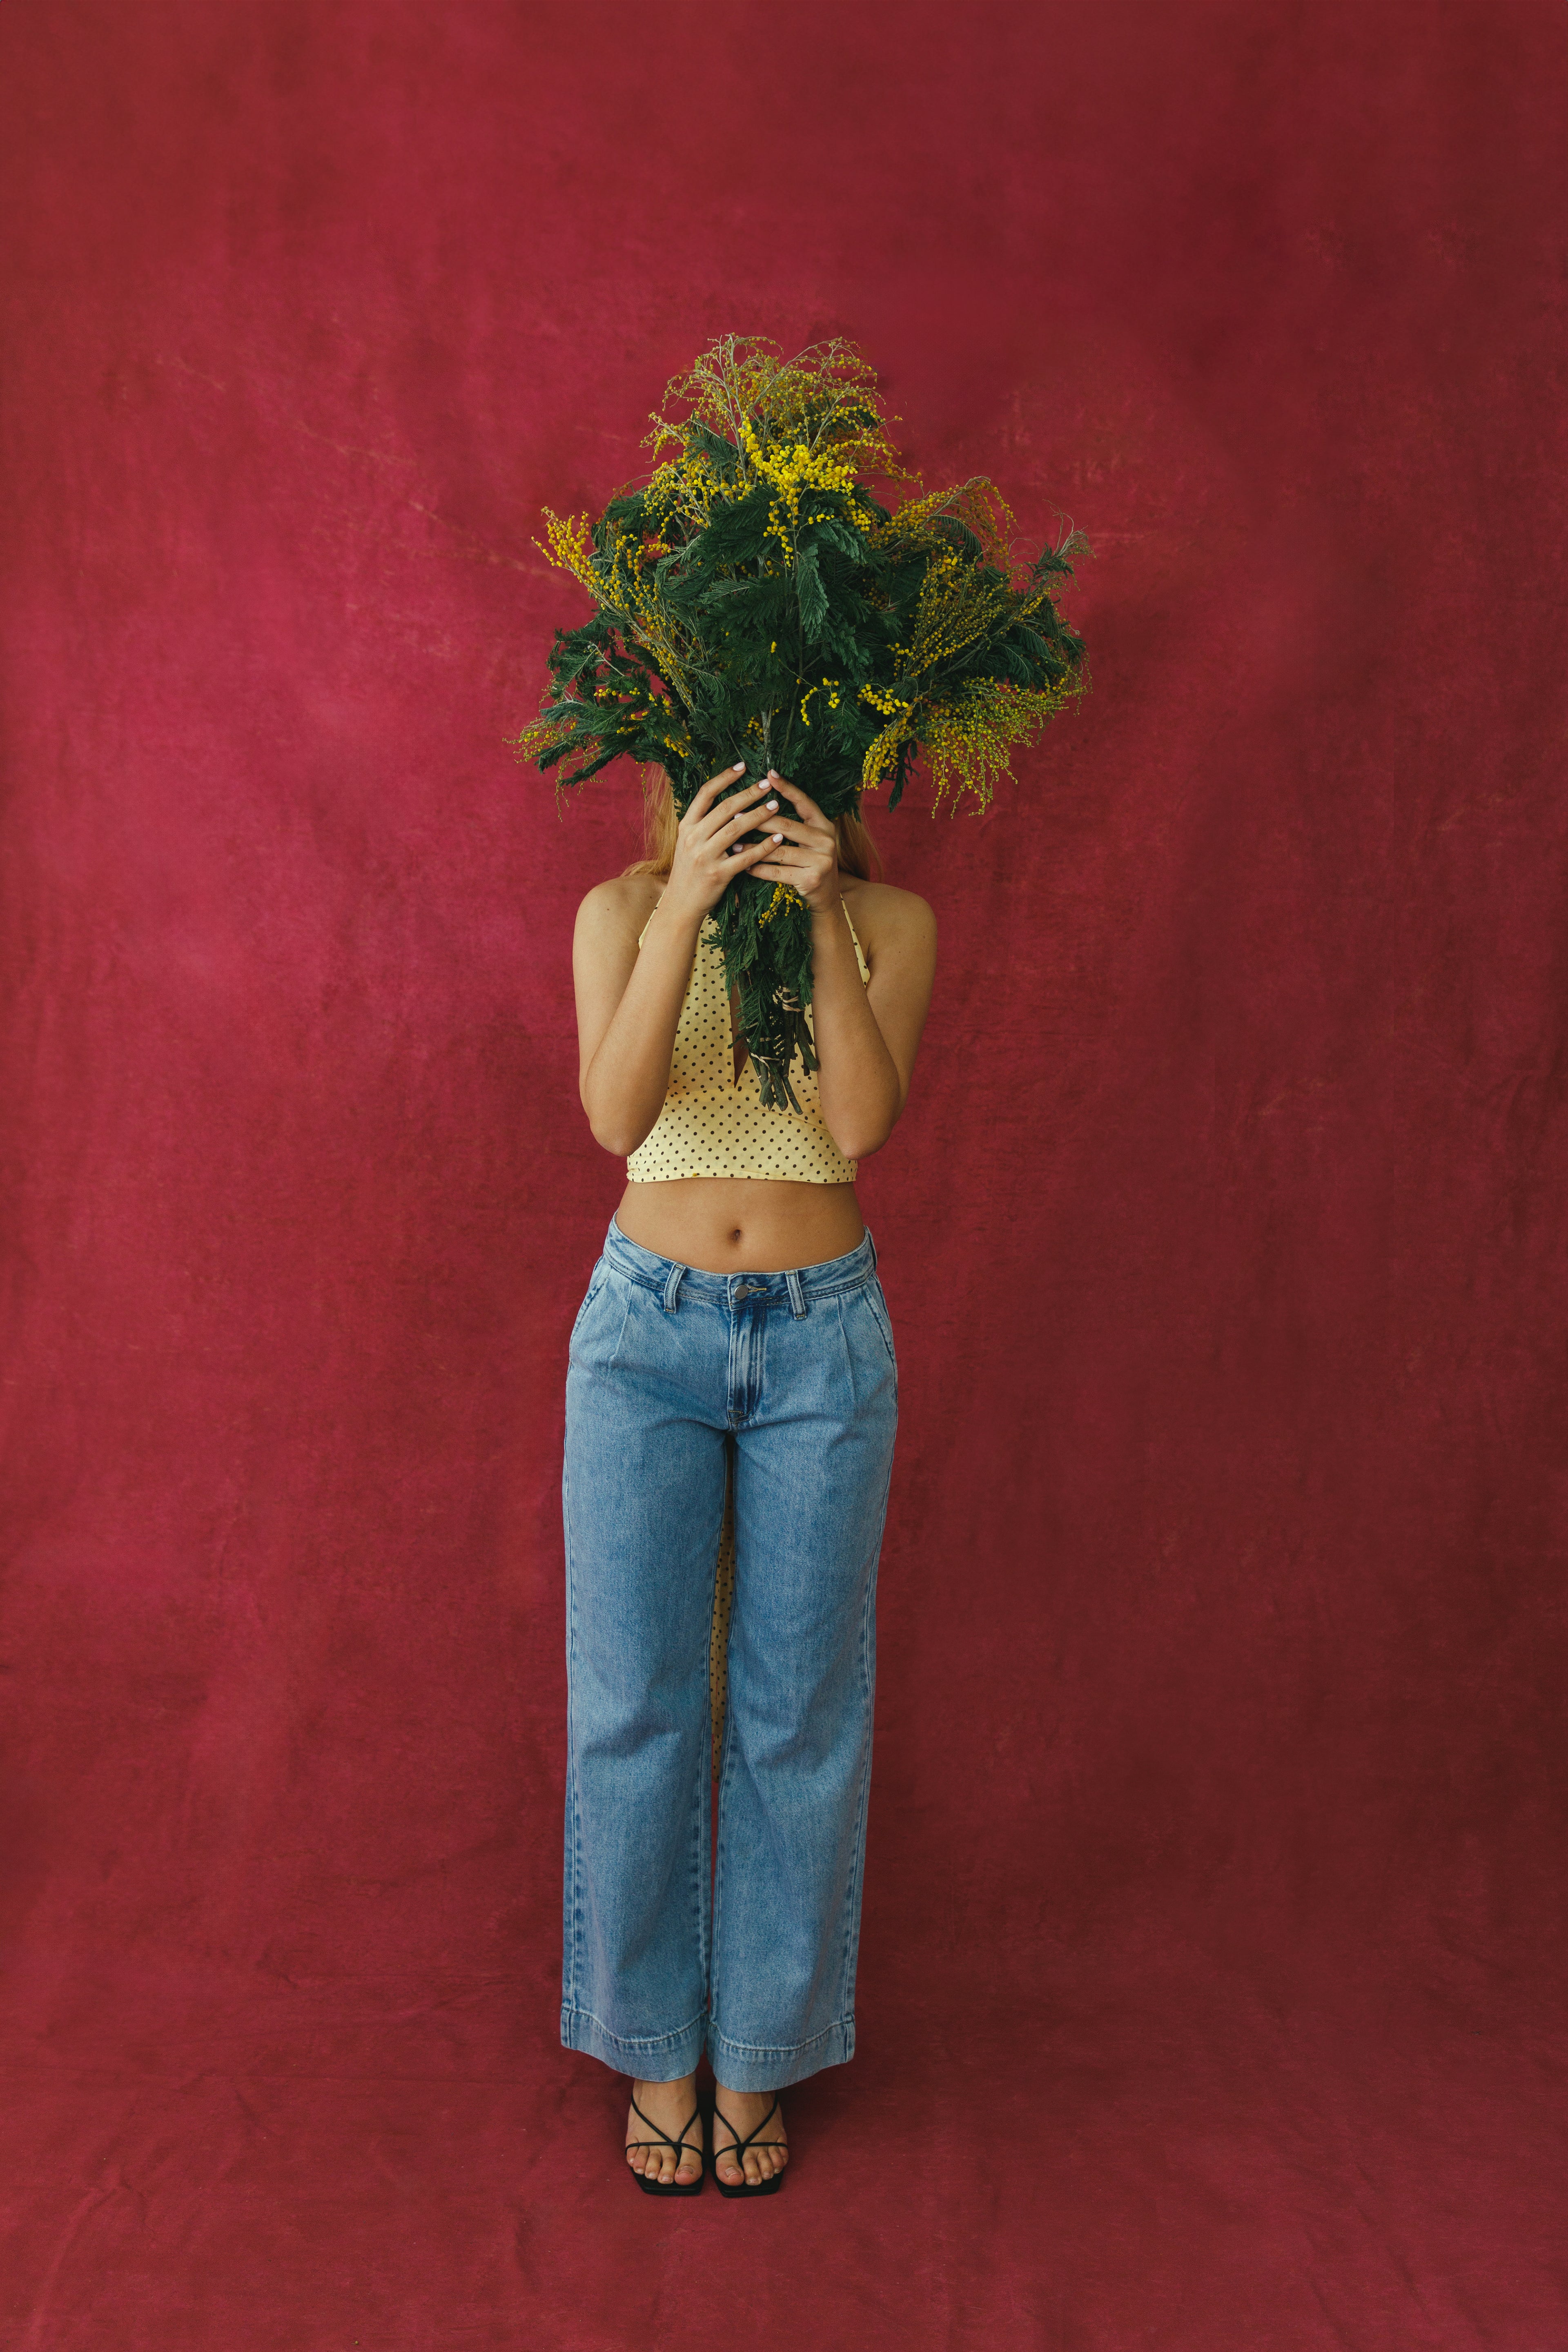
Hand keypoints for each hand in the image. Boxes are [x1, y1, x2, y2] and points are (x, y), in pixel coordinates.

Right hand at [659, 763, 791, 924]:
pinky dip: (763, 847)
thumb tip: (726, 803)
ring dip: (759, 815)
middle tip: (767, 784)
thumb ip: (702, 823)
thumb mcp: (687, 843)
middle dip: (748, 793)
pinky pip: (745, 856)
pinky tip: (777, 838)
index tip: (743, 766)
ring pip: (736, 829)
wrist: (680, 904)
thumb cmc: (688, 871)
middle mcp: (693, 838)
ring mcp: (705, 856)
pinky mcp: (718, 874)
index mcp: (686, 826)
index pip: (705, 794)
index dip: (725, 778)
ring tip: (776, 805)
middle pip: (725, 808)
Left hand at [746, 771, 841, 914]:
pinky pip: (778, 872)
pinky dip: (759, 869)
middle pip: (786, 826)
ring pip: (779, 850)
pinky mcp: (811, 880)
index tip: (769, 773)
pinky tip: (745, 866)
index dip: (787, 788)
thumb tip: (763, 802)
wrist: (828, 896)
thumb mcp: (810, 840)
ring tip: (734, 844)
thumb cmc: (811, 863)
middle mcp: (826, 840)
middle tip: (735, 815)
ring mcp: (821, 861)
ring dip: (753, 848)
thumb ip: (795, 823)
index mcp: (825, 825)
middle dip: (758, 820)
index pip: (804, 802)